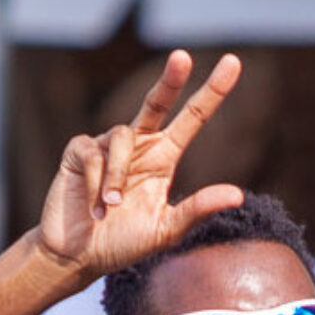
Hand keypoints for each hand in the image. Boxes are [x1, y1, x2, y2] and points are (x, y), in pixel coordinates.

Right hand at [37, 50, 244, 278]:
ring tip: (112, 208)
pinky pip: (93, 154)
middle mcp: (138, 146)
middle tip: (182, 57)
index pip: (192, 118)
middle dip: (170, 80)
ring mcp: (106, 146)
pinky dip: (96, 183)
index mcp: (163, 158)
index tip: (233, 63)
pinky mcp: (79, 152)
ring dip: (117, 176)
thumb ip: (196, 210)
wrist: (77, 257)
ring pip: (122, 135)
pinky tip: (95, 210)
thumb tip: (238, 194)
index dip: (211, 92)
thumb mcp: (165, 230)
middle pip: (157, 102)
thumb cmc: (122, 245)